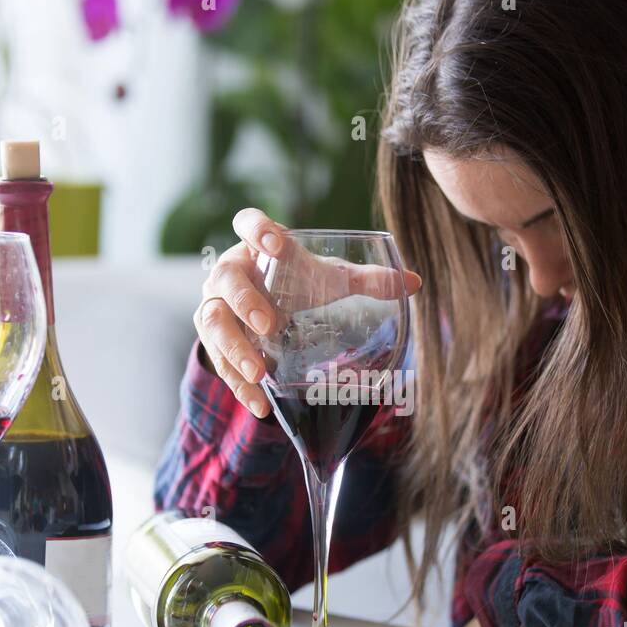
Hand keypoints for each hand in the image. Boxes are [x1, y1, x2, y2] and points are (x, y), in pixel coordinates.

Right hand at [194, 208, 420, 417]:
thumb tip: (414, 282)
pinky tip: (257, 403)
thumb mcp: (329, 279)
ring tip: (259, 373)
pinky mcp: (212, 338)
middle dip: (245, 303)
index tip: (274, 244)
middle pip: (225, 279)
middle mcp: (229, 271)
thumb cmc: (295, 282)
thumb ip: (368, 280)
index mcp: (256, 245)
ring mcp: (214, 305)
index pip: (247, 223)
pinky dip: (235, 383)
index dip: (256, 229)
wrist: (261, 306)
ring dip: (234, 349)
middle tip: (270, 326)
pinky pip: (216, 359)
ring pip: (213, 322)